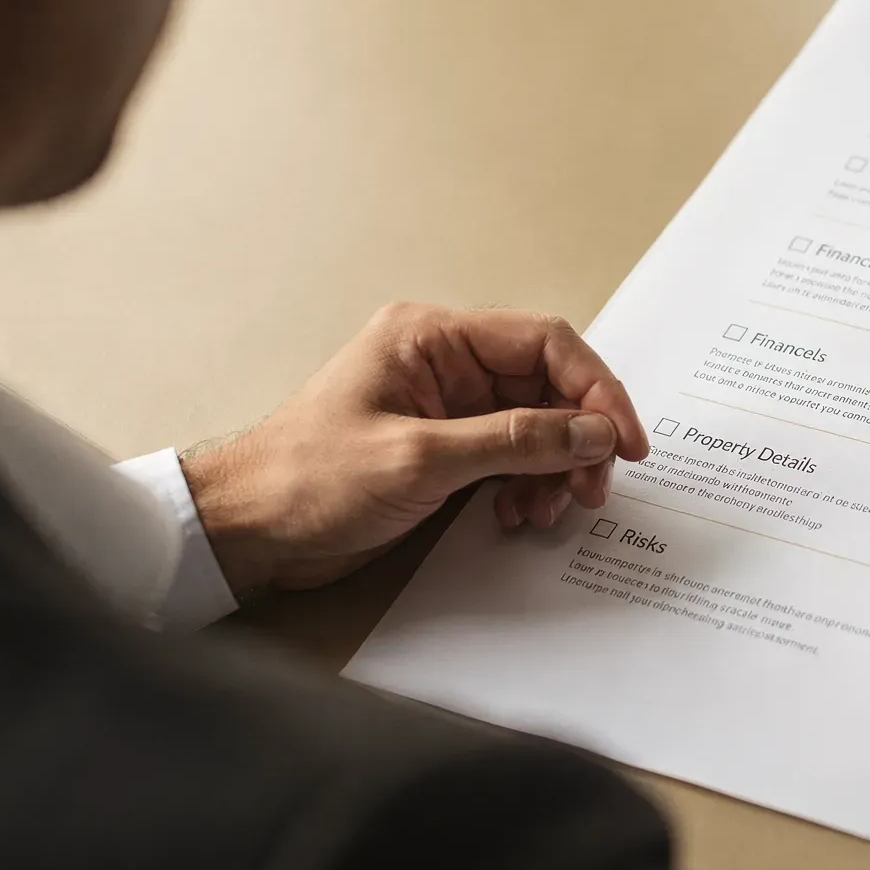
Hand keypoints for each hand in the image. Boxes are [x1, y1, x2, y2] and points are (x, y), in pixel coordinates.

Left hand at [180, 303, 649, 598]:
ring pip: (538, 428)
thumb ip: (515, 441)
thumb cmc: (307, 480)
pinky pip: (512, 459)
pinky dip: (528, 487)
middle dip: (579, 440)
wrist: (245, 532)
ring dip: (555, 471)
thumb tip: (595, 431)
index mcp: (433, 337)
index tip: (624, 440)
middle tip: (592, 489)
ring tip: (548, 511)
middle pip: (549, 387)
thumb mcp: (420, 460)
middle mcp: (445, 363)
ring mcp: (446, 408)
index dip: (596, 389)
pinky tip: (517, 516)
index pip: (544, 343)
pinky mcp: (444, 451)